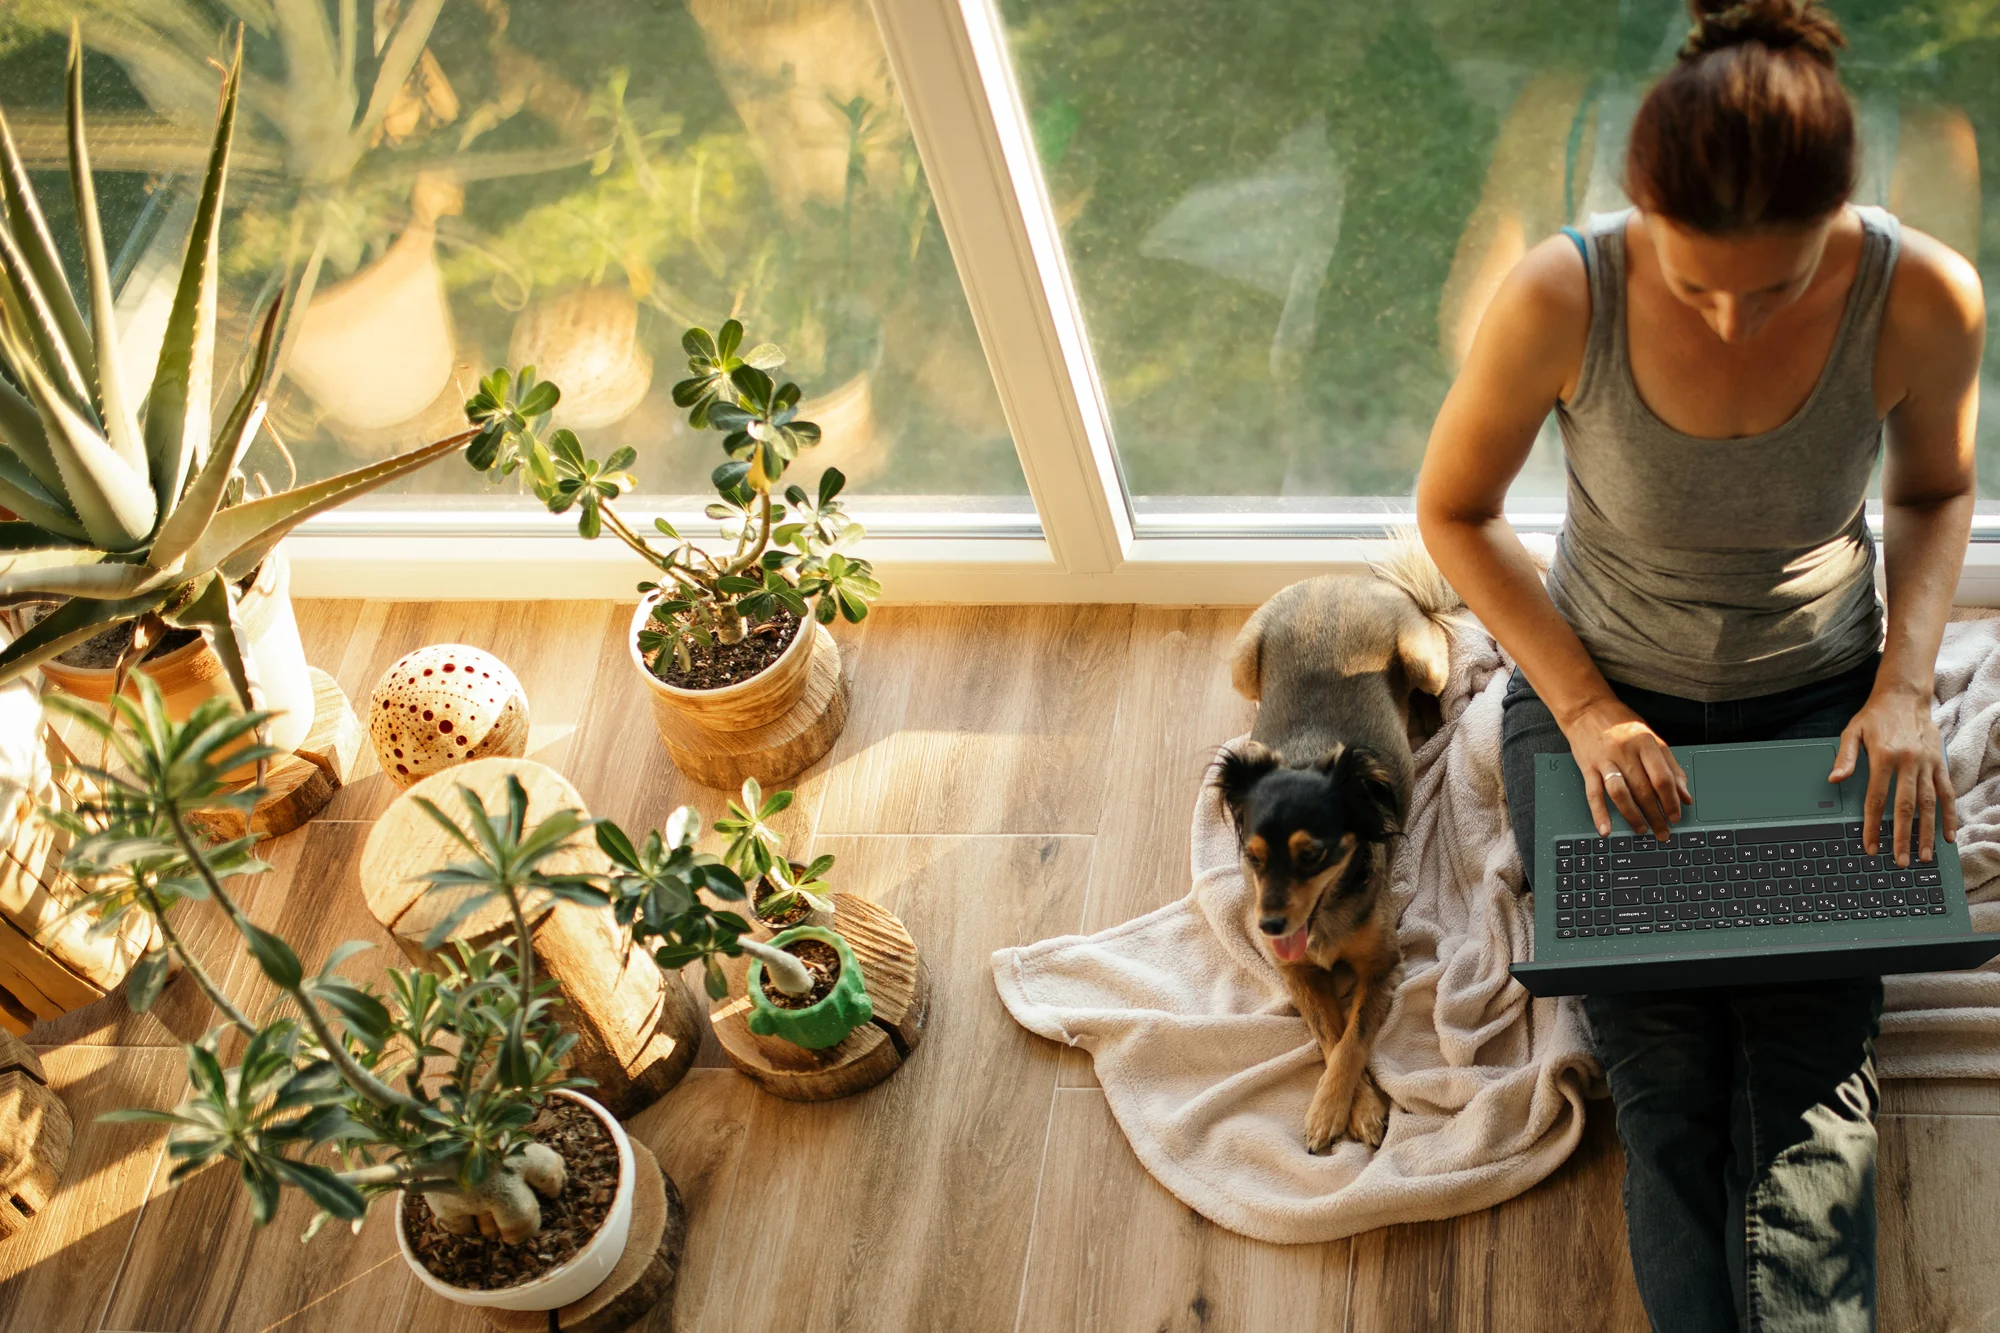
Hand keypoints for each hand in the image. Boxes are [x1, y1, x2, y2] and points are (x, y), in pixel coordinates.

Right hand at [1561, 698, 1691, 839]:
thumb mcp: (1652, 739)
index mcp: (1645, 742)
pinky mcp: (1588, 767)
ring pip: (1620, 794)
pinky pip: (1594, 794)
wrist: (1587, 708)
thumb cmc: (1621, 724)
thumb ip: (1670, 766)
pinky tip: (1606, 829)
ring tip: (1642, 830)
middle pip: (1643, 790)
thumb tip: (1685, 796)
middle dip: (1655, 815)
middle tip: (1662, 832)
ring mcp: (1605, 760)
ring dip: (1632, 816)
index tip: (1676, 816)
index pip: (1662, 778)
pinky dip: (1600, 814)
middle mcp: (1625, 751)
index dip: (1671, 801)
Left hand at [1830, 684, 1954, 864]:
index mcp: (1884, 756)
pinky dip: (1949, 814)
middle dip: (1901, 837)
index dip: (1872, 825)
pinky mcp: (1939, 763)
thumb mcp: (1852, 731)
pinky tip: (1948, 834)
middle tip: (1899, 861)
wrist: (1904, 695)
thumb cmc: (1875, 715)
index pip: (1876, 798)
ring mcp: (1927, 763)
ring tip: (1924, 856)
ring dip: (1927, 832)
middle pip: (1905, 807)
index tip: (1870, 846)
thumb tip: (1834, 780)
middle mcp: (1908, 762)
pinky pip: (1947, 792)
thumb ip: (1844, 757)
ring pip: (1929, 803)